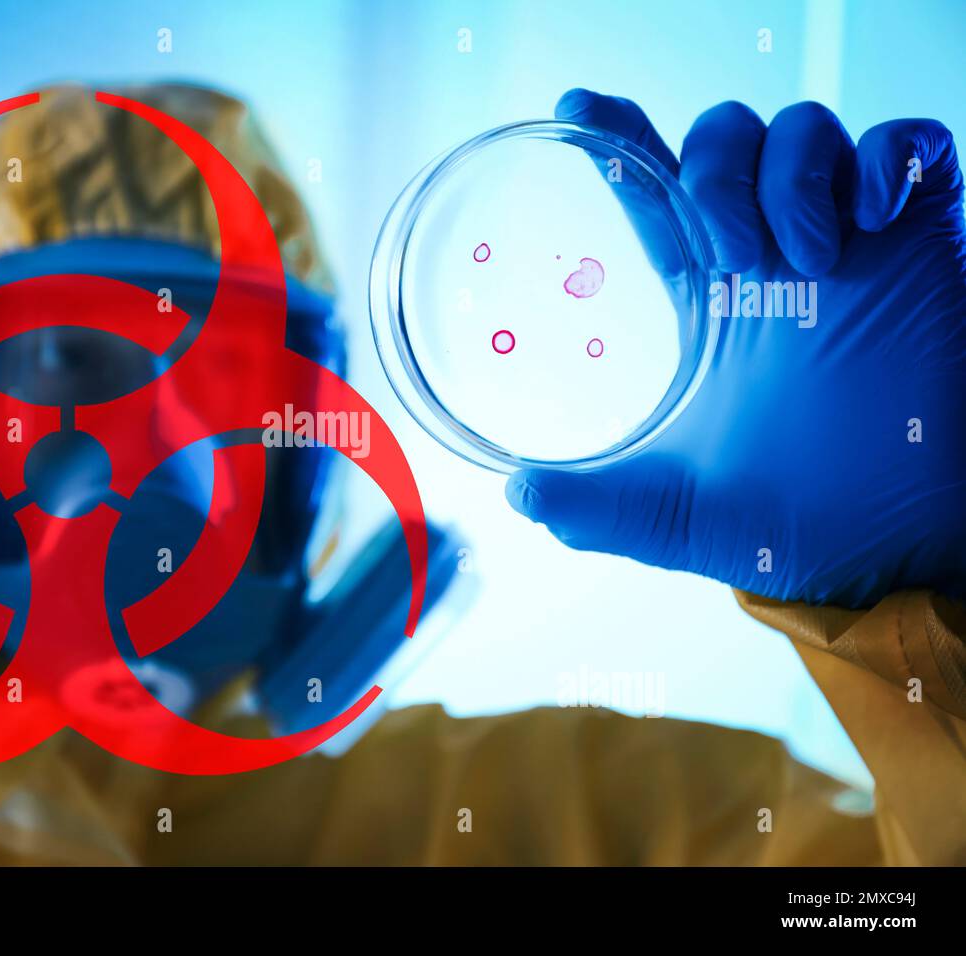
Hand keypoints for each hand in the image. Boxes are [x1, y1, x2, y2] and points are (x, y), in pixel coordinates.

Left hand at [506, 89, 965, 607]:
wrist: (899, 546)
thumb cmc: (794, 526)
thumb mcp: (676, 515)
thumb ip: (597, 507)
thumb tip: (517, 497)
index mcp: (712, 302)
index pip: (654, 198)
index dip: (619, 144)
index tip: (575, 109)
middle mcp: (775, 259)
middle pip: (722, 140)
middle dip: (714, 172)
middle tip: (736, 257)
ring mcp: (852, 242)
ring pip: (803, 127)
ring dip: (791, 176)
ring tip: (807, 259)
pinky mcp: (923, 237)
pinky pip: (907, 142)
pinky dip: (883, 160)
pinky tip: (870, 221)